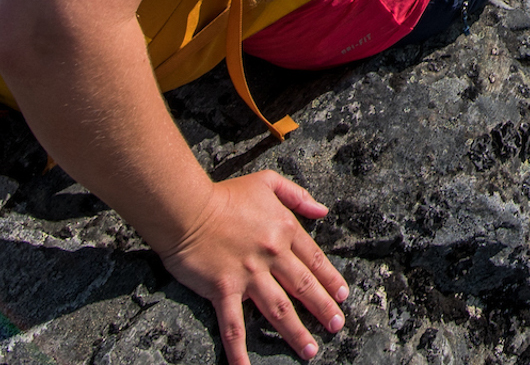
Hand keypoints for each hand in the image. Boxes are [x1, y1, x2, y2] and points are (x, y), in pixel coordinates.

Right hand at [162, 171, 348, 364]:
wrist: (187, 208)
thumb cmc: (225, 194)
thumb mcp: (267, 182)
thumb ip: (297, 195)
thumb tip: (322, 210)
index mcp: (284, 230)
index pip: (315, 260)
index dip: (331, 280)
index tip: (343, 296)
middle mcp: (272, 255)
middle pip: (304, 286)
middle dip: (323, 308)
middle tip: (337, 326)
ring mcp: (249, 275)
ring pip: (279, 309)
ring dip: (296, 332)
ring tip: (310, 350)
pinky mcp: (224, 290)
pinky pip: (234, 325)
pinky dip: (239, 350)